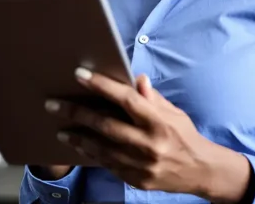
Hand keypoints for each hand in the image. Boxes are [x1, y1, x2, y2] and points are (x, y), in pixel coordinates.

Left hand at [45, 68, 250, 202]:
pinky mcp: (137, 180)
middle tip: (53, 105)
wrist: (201, 172)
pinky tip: (79, 145)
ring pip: (101, 148)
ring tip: (60, 129)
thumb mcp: (173, 112)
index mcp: (159, 122)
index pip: (126, 99)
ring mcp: (141, 164)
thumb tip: (135, 78)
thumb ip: (151, 98)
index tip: (80, 75)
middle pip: (105, 125)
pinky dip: (91, 153)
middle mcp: (149, 143)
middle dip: (76, 113)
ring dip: (78, 137)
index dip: (101, 86)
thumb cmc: (184, 136)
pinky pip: (107, 164)